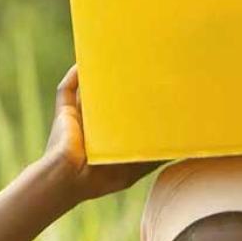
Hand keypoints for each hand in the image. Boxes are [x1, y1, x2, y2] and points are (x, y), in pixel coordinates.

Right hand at [42, 65, 161, 202]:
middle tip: (138, 72)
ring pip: (89, 91)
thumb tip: (177, 149)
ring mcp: (78, 118)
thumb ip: (150, 160)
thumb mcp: (132, 172)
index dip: (136, 106)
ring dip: (98, 76)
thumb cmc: (100, 180)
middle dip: (118, 86)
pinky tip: (84, 63)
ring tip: (114, 60)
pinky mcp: (64, 112)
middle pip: (107, 100)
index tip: (154, 94)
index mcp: (108, 138)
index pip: (124, 117)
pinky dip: (73, 75)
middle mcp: (94, 126)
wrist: (67, 180)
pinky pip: (67, 89)